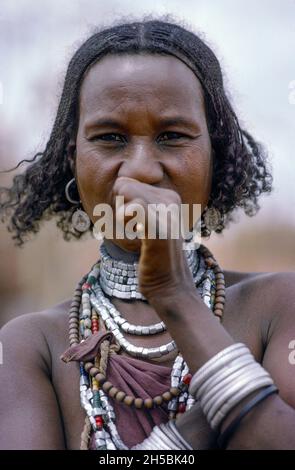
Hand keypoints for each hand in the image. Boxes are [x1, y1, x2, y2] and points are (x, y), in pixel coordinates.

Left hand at [111, 176, 195, 302]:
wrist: (169, 286)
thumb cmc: (153, 257)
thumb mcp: (147, 224)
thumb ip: (137, 202)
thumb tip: (120, 184)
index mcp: (169, 195)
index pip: (126, 182)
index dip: (120, 205)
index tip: (135, 226)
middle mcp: (171, 198)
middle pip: (122, 185)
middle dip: (118, 208)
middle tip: (134, 232)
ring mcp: (167, 212)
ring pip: (124, 192)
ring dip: (120, 218)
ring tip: (137, 236)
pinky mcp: (159, 227)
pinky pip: (132, 208)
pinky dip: (124, 219)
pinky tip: (135, 235)